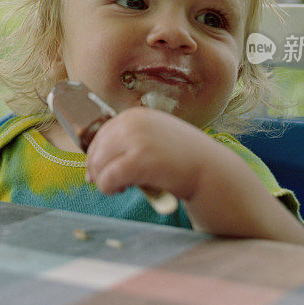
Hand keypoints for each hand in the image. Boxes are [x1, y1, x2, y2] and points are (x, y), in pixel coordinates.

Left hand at [86, 107, 303, 245]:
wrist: (212, 170)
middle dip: (97, 169)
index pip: (99, 134)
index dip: (96, 155)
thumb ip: (127, 143)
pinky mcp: (139, 160)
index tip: (101, 170)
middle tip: (109, 184)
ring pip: (98, 164)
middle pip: (94, 149)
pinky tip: (121, 190)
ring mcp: (136, 139)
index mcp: (135, 115)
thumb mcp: (153, 139)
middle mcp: (133, 122)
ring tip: (120, 187)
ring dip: (103, 180)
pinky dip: (108, 188)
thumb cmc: (181, 159)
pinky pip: (108, 177)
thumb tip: (91, 165)